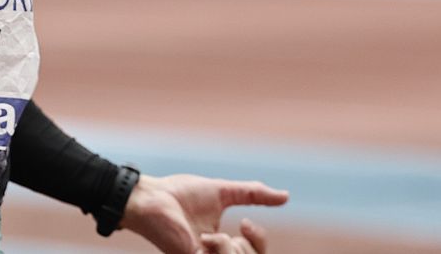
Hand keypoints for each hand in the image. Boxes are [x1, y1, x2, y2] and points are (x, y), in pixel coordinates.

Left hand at [120, 173, 288, 253]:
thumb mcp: (224, 192)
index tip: (246, 224)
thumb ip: (253, 194)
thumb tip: (286, 196)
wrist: (153, 196)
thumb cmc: (181, 194)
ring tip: (211, 237)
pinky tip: (203, 240)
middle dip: (249, 249)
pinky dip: (217, 251)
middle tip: (235, 234)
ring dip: (230, 250)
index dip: (259, 242)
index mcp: (221, 244)